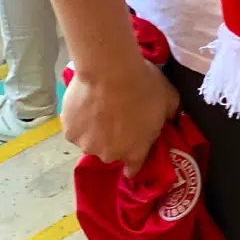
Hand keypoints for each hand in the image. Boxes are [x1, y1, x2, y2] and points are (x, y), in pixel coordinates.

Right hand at [61, 56, 178, 176]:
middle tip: (117, 117)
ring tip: (99, 108)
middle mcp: (110, 155)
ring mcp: (87, 145)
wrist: (110, 71)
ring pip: (91, 141)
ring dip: (95, 130)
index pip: (134, 168)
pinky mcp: (69, 132)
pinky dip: (79, 120)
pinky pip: (75, 129)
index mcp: (135, 151)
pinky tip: (84, 104)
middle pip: (111, 152)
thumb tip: (170, 119)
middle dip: (114, 140)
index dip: (133, 160)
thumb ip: (170, 115)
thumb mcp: (169, 99)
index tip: (132, 150)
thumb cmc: (144, 85)